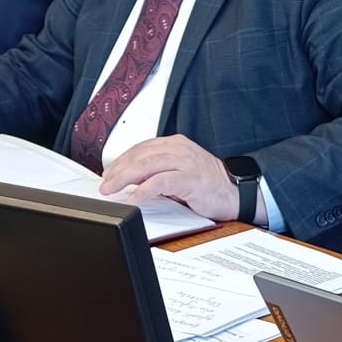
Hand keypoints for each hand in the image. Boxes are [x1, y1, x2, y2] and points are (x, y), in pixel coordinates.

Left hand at [100, 135, 255, 222]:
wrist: (236, 192)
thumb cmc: (209, 185)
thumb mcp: (179, 172)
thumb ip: (158, 171)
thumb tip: (132, 180)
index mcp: (176, 144)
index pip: (141, 148)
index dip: (121, 160)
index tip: (109, 173)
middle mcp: (179, 148)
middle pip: (140, 155)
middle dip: (118, 170)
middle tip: (105, 184)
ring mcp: (185, 162)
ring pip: (147, 165)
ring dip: (125, 178)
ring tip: (112, 189)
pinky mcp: (189, 178)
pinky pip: (160, 182)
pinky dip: (144, 190)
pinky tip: (134, 197)